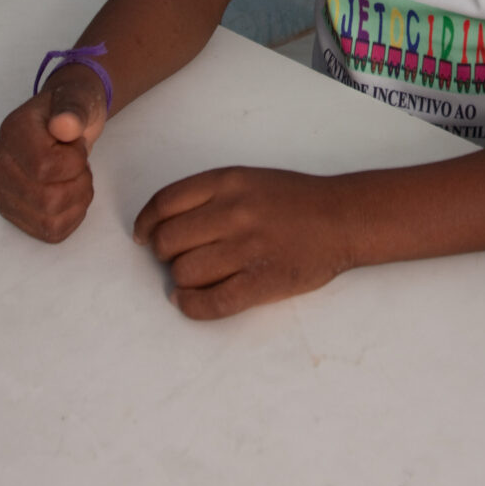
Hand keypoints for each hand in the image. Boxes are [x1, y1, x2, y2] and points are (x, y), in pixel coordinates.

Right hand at [0, 75, 107, 241]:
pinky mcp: (16, 211)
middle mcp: (0, 165)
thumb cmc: (74, 109)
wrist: (66, 121)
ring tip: (79, 177)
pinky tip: (74, 194)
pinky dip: (72, 216)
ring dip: (78, 200)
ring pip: (49, 220)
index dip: (74, 161)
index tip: (77, 144)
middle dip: (79, 182)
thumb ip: (73, 108)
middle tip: (81, 163)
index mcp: (13, 132)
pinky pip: (50, 231)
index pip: (44, 168)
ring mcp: (4, 191)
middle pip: (47, 200)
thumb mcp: (80, 97)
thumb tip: (63, 124)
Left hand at [133, 166, 352, 319]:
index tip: (143, 235)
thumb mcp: (249, 179)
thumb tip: (163, 225)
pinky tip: (188, 301)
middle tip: (177, 256)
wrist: (341, 218)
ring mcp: (246, 249)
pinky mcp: (260, 282)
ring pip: (183, 273)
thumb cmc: (293, 199)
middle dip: (164, 252)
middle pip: (167, 241)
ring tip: (195, 275)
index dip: (146, 223)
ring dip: (181, 279)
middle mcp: (233, 212)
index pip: (164, 203)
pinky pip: (208, 303)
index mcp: (228, 182)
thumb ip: (209, 195)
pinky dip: (189, 306)